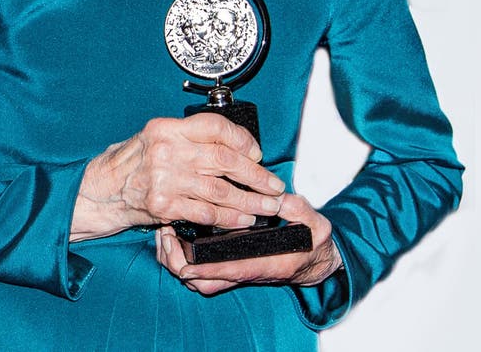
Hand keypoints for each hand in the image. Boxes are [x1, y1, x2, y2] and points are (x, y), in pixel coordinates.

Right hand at [70, 113, 285, 241]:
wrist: (102, 190)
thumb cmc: (132, 163)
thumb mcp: (156, 137)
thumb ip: (189, 138)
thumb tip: (234, 146)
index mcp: (167, 128)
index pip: (215, 127)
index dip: (242, 139)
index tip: (257, 153)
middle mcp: (167, 150)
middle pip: (224, 160)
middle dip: (256, 175)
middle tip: (274, 185)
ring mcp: (165, 179)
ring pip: (219, 190)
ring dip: (249, 201)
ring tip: (268, 206)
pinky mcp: (164, 206)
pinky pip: (205, 212)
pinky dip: (228, 218)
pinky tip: (243, 220)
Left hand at [155, 193, 342, 294]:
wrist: (315, 258)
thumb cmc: (313, 241)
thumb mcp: (315, 223)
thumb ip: (299, 211)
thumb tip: (282, 199)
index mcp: (267, 263)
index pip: (231, 269)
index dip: (204, 266)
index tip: (183, 254)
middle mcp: (248, 271)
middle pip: (205, 282)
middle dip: (180, 264)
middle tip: (165, 237)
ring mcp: (239, 271)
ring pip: (201, 281)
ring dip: (179, 263)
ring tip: (165, 236)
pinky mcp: (233, 267)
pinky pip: (204, 275)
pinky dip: (186, 264)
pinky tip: (177, 240)